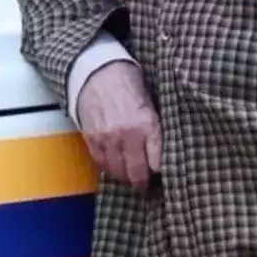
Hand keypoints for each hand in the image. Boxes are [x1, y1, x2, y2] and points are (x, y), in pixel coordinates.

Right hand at [77, 61, 160, 189]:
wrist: (97, 71)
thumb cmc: (129, 83)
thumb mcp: (151, 102)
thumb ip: (155, 128)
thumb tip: (165, 152)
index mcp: (147, 124)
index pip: (157, 163)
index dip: (161, 173)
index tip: (164, 176)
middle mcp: (127, 135)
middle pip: (137, 173)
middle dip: (143, 182)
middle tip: (147, 184)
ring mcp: (107, 139)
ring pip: (118, 173)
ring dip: (126, 178)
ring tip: (132, 178)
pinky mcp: (91, 140)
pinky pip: (102, 165)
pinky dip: (110, 170)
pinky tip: (117, 168)